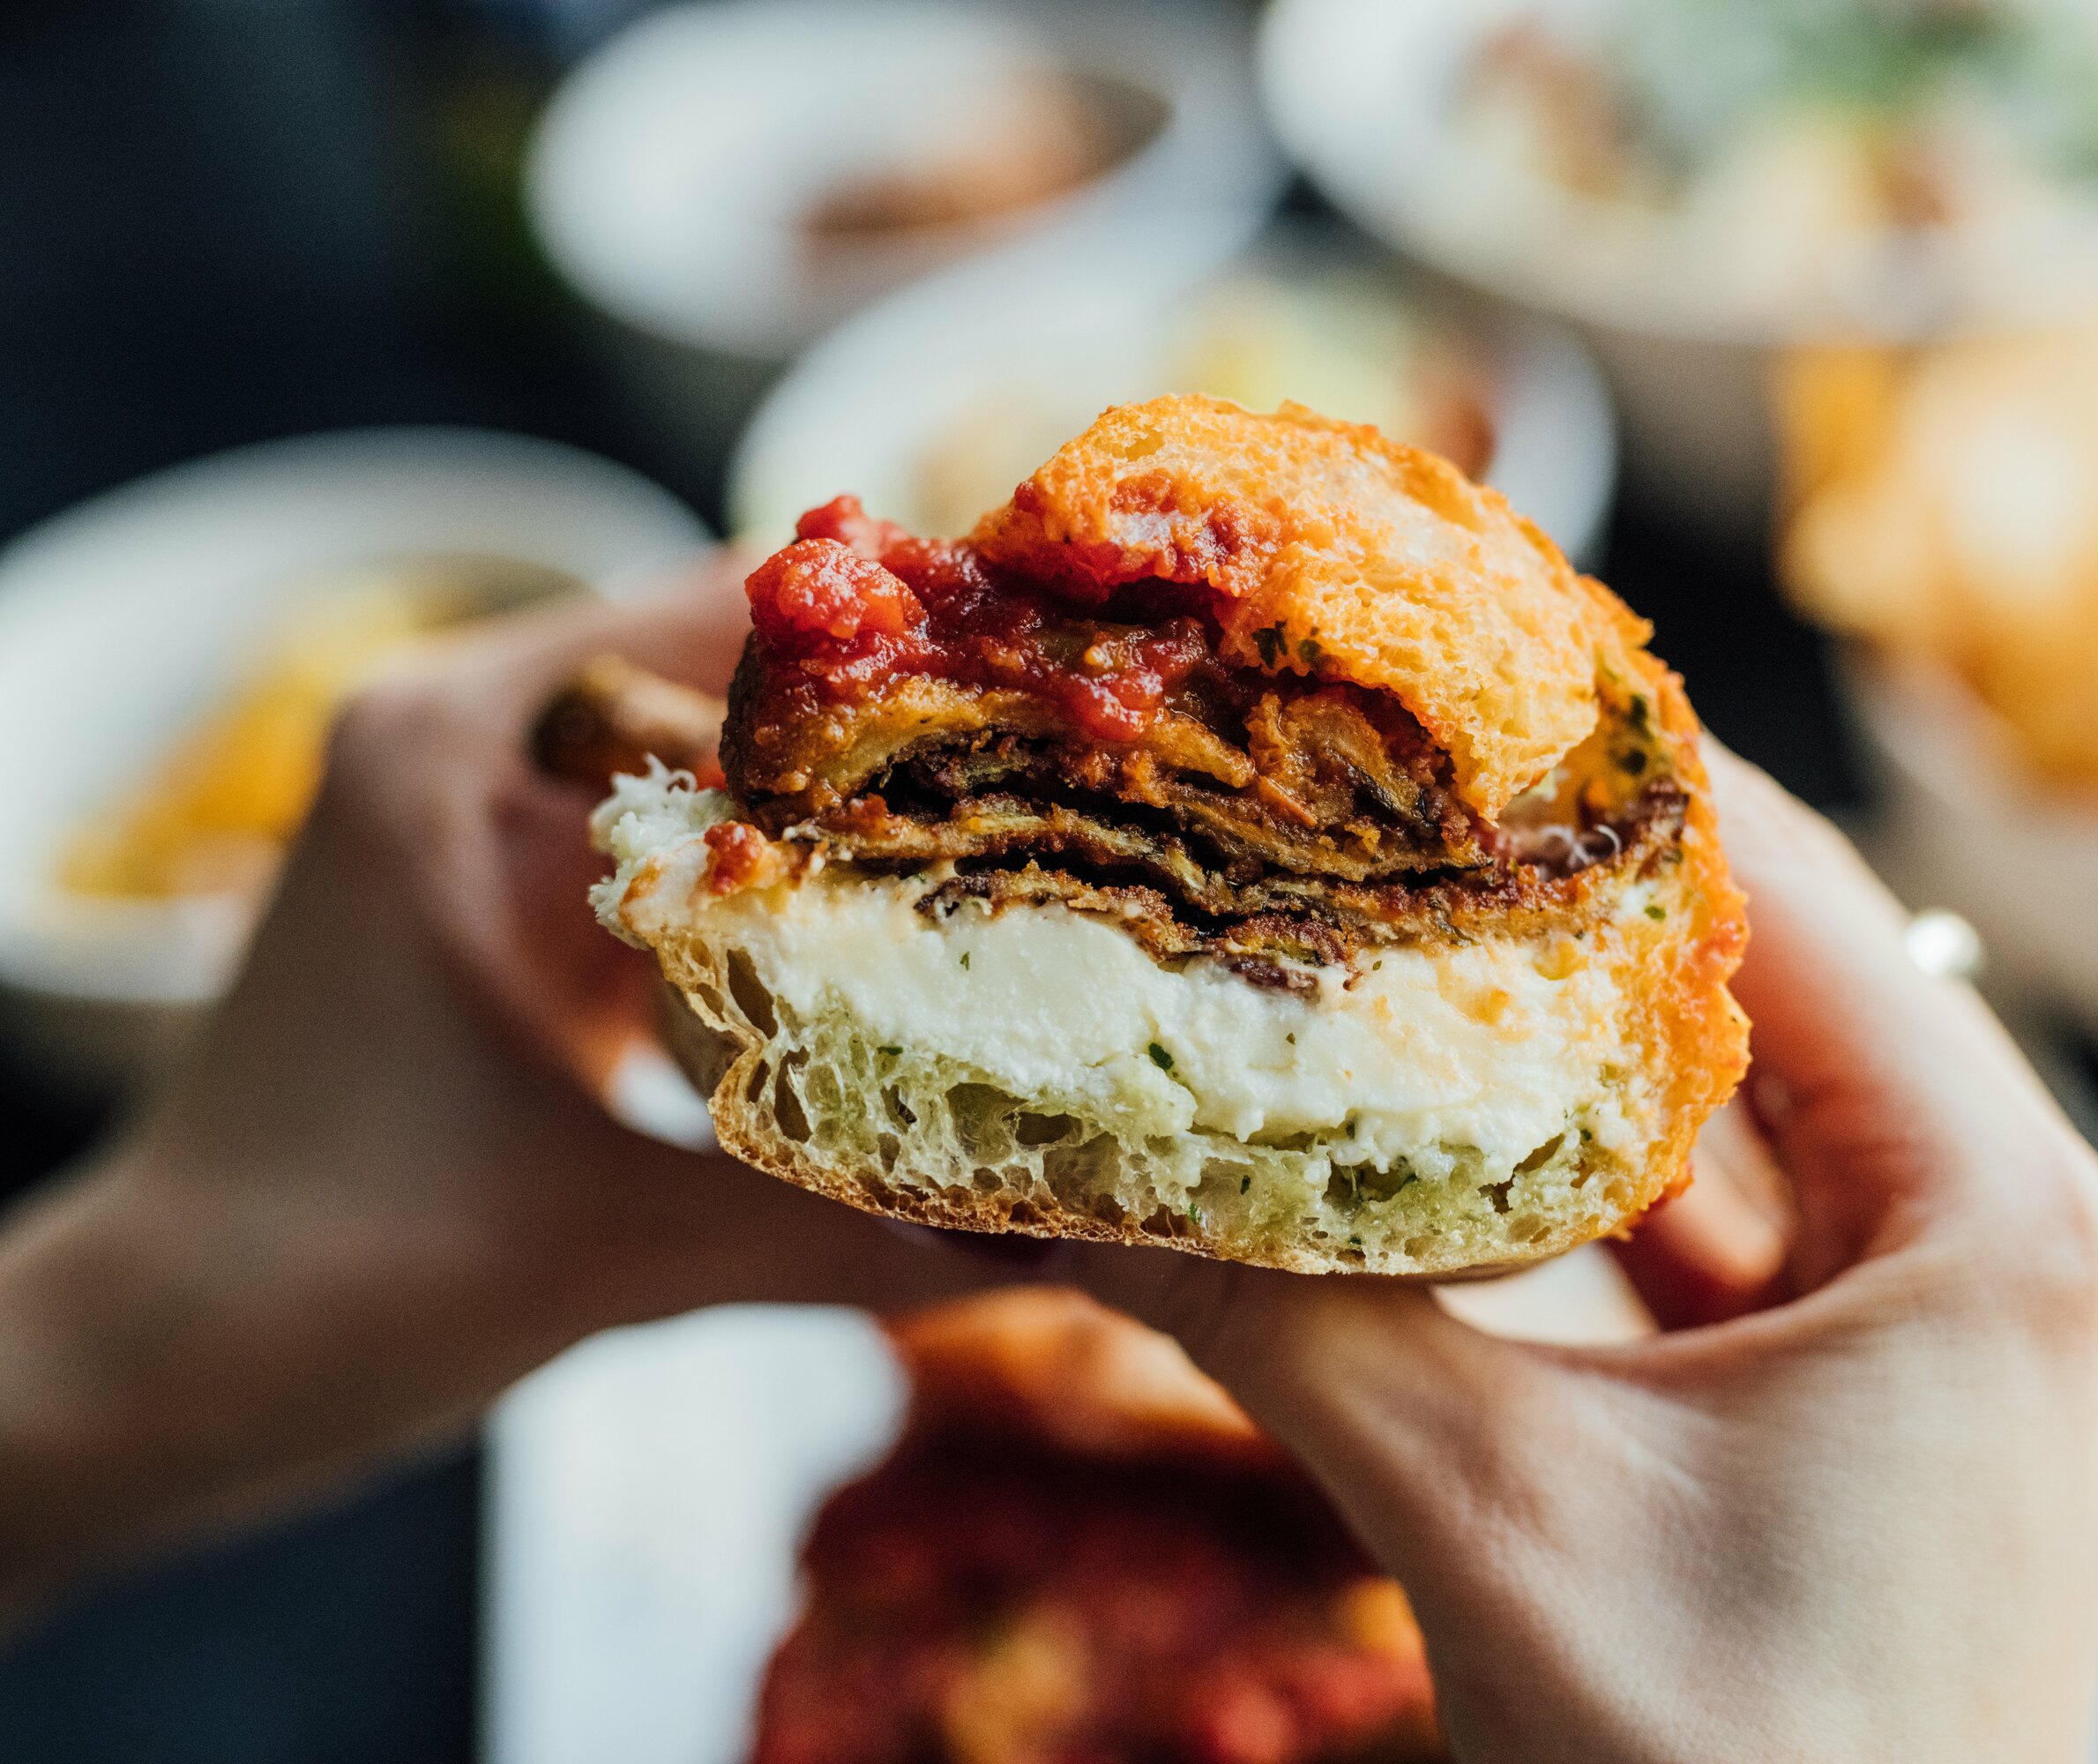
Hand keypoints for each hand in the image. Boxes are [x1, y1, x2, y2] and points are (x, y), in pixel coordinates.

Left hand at [0, 566, 999, 1629]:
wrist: (156, 1371)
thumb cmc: (317, 1279)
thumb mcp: (604, 1252)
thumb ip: (842, 1239)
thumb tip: (1075, 1234)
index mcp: (462, 750)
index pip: (727, 609)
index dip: (908, 639)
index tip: (1074, 687)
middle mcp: (474, 751)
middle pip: (743, 684)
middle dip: (915, 742)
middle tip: (1102, 794)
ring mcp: (489, 836)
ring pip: (724, 783)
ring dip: (862, 833)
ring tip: (1050, 869)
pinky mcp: (511, 921)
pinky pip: (690, 876)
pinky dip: (794, 912)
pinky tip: (924, 966)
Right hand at [1054, 744, 2097, 1763]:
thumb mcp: (1500, 1522)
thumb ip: (1288, 1319)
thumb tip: (1066, 1176)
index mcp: (2004, 1226)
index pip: (1793, 900)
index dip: (1604, 771)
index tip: (1434, 669)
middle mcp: (2004, 1248)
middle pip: (1761, 986)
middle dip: (1556, 896)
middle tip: (1368, 786)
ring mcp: (1933, 1331)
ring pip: (1720, 1114)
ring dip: (1549, 1041)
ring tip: (1374, 923)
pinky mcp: (1849, 1407)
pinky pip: (1699, 1237)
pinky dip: (1563, 1183)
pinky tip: (1423, 1128)